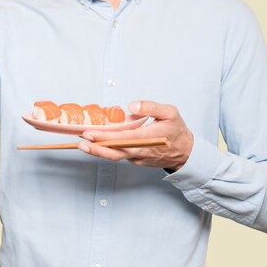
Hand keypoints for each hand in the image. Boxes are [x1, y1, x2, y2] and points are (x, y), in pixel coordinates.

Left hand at [79, 101, 193, 170]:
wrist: (186, 152)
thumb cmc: (178, 131)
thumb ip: (151, 106)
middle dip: (96, 147)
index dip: (105, 137)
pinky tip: (98, 143)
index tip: (90, 133)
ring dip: (98, 151)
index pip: (122, 138)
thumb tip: (132, 105)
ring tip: (83, 144)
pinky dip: (108, 151)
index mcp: (148, 138)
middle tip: (80, 141)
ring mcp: (138, 158)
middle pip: (114, 152)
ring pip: (115, 156)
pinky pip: (120, 156)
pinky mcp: (137, 161)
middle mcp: (141, 151)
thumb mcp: (170, 112)